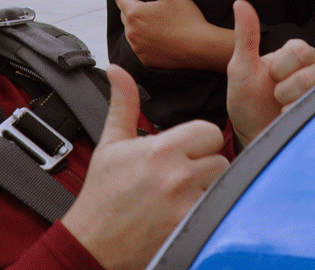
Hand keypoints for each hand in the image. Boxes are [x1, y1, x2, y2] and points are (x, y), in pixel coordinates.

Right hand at [63, 66, 228, 269]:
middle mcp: (176, 174)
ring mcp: (185, 202)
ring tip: (181, 195)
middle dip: (204, 165)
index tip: (184, 152)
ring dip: (207, 188)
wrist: (93, 242)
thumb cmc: (102, 195)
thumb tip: (117, 71)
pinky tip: (182, 212)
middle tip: (182, 176)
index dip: (199, 141)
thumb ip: (124, 104)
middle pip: (220, 158)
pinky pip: (216, 210)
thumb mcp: (111, 144)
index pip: (208, 131)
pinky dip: (204, 210)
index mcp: (160, 149)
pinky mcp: (189, 226)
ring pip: (221, 184)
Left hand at [114, 0, 232, 71]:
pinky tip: (159, 36)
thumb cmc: (187, 18)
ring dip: (138, 24)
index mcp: (134, 13)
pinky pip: (140, 46)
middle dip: (132, 6)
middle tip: (148, 2)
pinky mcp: (145, 59)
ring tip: (155, 19)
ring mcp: (137, 48)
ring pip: (132, 31)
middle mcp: (131, 33)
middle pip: (125, 14)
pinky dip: (145, 40)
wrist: (201, 47)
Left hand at [225, 0, 314, 148]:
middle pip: (313, 69)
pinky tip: (289, 118)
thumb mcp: (241, 66)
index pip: (301, 49)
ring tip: (281, 107)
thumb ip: (246, 35)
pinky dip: (300, 115)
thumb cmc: (247, 101)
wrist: (251, 136)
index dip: (283, 65)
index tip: (270, 76)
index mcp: (293, 55)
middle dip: (288, 86)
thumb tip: (240, 3)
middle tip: (275, 94)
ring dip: (293, 102)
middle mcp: (311, 70)